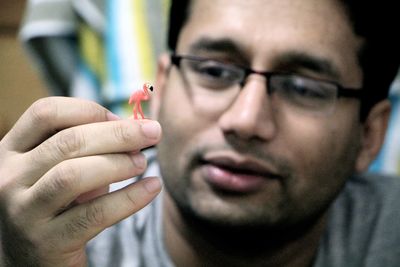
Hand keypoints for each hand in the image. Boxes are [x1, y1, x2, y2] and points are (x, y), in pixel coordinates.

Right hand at [0, 97, 161, 266]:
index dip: (88, 110)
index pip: (45, 113)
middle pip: (67, 142)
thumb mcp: (62, 170)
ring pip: (73, 175)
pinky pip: (94, 214)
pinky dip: (129, 198)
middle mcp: (9, 178)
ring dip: (118, 163)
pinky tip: (152, 187)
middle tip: (152, 132)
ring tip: (143, 162)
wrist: (32, 260)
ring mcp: (23, 211)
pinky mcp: (46, 242)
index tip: (119, 118)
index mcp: (11, 151)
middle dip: (118, 133)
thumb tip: (136, 130)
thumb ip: (89, 148)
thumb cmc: (57, 204)